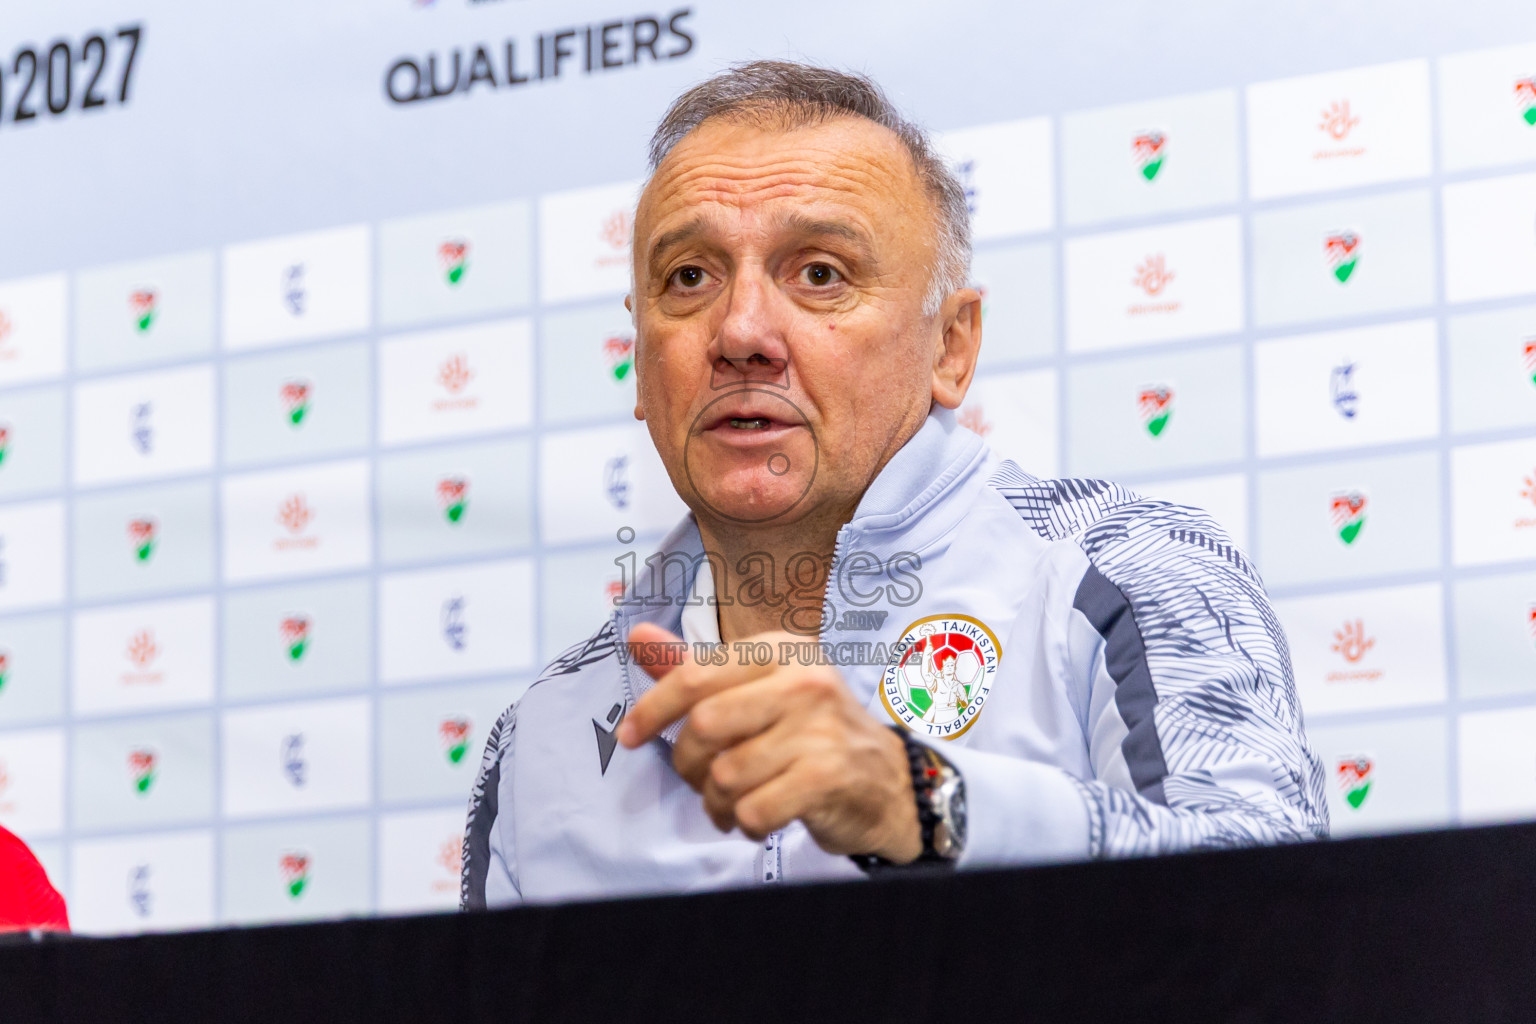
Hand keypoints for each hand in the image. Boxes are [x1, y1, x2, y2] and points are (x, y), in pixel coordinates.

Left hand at [616, 622, 921, 862]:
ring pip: (725, 775)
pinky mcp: (827, 776)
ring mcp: (819, 728)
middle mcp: (803, 680)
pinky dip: (744, 823)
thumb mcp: (758, 688)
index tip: (629, 737)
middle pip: (704, 726)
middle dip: (689, 764)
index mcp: (779, 650)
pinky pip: (752, 809)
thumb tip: (637, 634)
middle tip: (702, 779)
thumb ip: (696, 667)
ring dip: (716, 803)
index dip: (653, 710)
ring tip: (732, 804)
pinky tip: (756, 819)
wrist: (887, 781)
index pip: (695, 675)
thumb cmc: (812, 733)